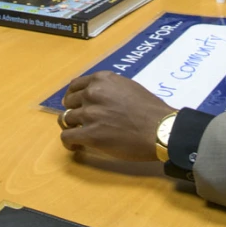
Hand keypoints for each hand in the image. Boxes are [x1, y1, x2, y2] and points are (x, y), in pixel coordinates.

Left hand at [59, 72, 174, 161]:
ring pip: (65, 119)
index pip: (75, 86)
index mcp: (102, 80)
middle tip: (81, 122)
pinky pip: (66, 137)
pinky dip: (68, 143)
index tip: (77, 105)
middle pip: (69, 102)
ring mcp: (89, 114)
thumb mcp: (129, 87)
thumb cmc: (150, 110)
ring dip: (72, 127)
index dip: (74, 97)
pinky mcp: (89, 134)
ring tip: (79, 135)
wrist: (160, 130)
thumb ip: (110, 89)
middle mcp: (92, 93)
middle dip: (74, 112)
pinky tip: (75, 146)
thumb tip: (98, 97)